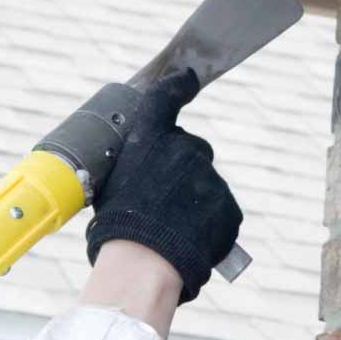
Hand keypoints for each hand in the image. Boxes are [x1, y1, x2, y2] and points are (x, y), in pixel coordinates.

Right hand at [85, 69, 242, 303]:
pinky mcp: (229, 205)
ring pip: (205, 186)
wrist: (145, 263)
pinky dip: (208, 225)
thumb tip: (139, 171)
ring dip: (192, 203)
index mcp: (150, 138)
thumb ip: (135, 167)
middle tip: (159, 203)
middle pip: (190, 152)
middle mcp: (186, 148)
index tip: (188, 77)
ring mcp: (212, 176)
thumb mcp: (110, 185)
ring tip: (169, 231)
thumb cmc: (115, 227)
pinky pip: (219, 212)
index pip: (166, 97)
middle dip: (179, 171)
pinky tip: (187, 242)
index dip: (178, 84)